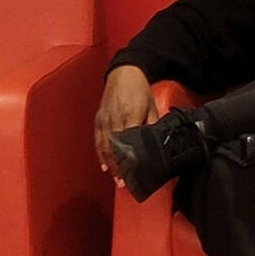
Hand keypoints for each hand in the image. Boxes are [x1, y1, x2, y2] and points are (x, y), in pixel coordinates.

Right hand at [93, 65, 157, 182]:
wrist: (124, 72)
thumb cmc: (140, 90)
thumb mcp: (151, 106)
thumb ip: (152, 125)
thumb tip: (156, 144)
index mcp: (130, 114)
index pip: (129, 142)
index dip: (130, 159)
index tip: (133, 173)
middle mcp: (115, 118)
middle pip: (115, 148)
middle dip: (119, 166)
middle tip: (124, 183)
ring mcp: (104, 118)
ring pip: (104, 146)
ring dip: (109, 163)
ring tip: (116, 178)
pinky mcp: (98, 118)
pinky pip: (97, 139)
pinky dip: (100, 153)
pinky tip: (104, 165)